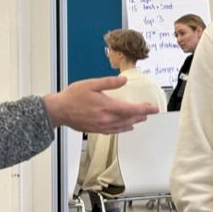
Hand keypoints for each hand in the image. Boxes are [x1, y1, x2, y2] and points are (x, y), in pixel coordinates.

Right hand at [43, 76, 157, 132]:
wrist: (58, 111)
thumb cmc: (72, 96)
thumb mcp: (91, 84)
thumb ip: (109, 83)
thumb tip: (124, 80)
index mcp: (107, 107)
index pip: (131, 110)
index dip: (144, 109)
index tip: (154, 108)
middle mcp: (106, 119)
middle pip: (129, 119)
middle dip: (141, 115)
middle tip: (150, 112)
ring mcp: (102, 126)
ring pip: (123, 126)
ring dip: (134, 122)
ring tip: (141, 118)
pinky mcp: (96, 130)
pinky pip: (114, 131)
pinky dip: (123, 128)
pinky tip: (126, 127)